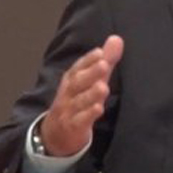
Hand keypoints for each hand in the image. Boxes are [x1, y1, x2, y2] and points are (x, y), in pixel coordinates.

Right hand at [40, 35, 123, 155]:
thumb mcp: (91, 79)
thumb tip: (116, 38)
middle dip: (90, 73)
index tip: (100, 52)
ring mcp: (69, 110)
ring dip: (91, 94)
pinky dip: (88, 115)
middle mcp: (68, 93)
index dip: (88, 60)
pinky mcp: (73, 127)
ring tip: (103, 87)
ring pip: (79, 101)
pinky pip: (80, 120)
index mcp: (72, 79)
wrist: (55, 134)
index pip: (78, 67)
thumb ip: (105, 60)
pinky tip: (98, 109)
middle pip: (78, 82)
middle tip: (104, 64)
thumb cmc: (77, 100)